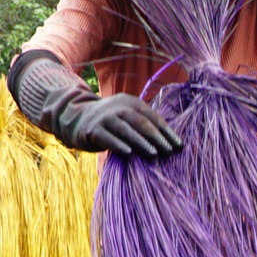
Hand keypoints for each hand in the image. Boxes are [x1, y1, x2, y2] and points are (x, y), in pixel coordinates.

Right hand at [57, 91, 180, 157]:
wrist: (78, 118)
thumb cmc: (111, 123)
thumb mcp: (128, 117)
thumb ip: (145, 125)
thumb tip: (171, 143)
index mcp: (131, 102)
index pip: (153, 117)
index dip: (167, 131)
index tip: (179, 146)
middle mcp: (118, 106)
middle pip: (141, 122)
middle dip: (157, 137)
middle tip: (169, 151)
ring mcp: (105, 117)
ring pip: (126, 130)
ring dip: (141, 142)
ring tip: (154, 154)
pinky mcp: (92, 129)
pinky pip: (107, 138)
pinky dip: (118, 145)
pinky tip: (129, 153)